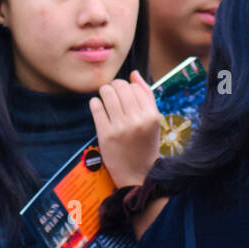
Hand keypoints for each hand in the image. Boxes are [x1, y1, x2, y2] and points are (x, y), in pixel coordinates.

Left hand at [90, 71, 161, 188]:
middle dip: (114, 86)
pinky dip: (95, 103)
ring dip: (104, 91)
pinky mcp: (105, 134)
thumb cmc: (145, 144)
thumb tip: (134, 73)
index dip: (127, 86)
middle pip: (120, 86)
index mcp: (152, 116)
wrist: (138, 174)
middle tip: (112, 93)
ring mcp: (121, 128)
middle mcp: (137, 120)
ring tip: (104, 98)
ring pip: (107, 92)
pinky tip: (98, 107)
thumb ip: (146, 95)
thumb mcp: (153, 121)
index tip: (123, 92)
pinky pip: (96, 106)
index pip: (135, 87)